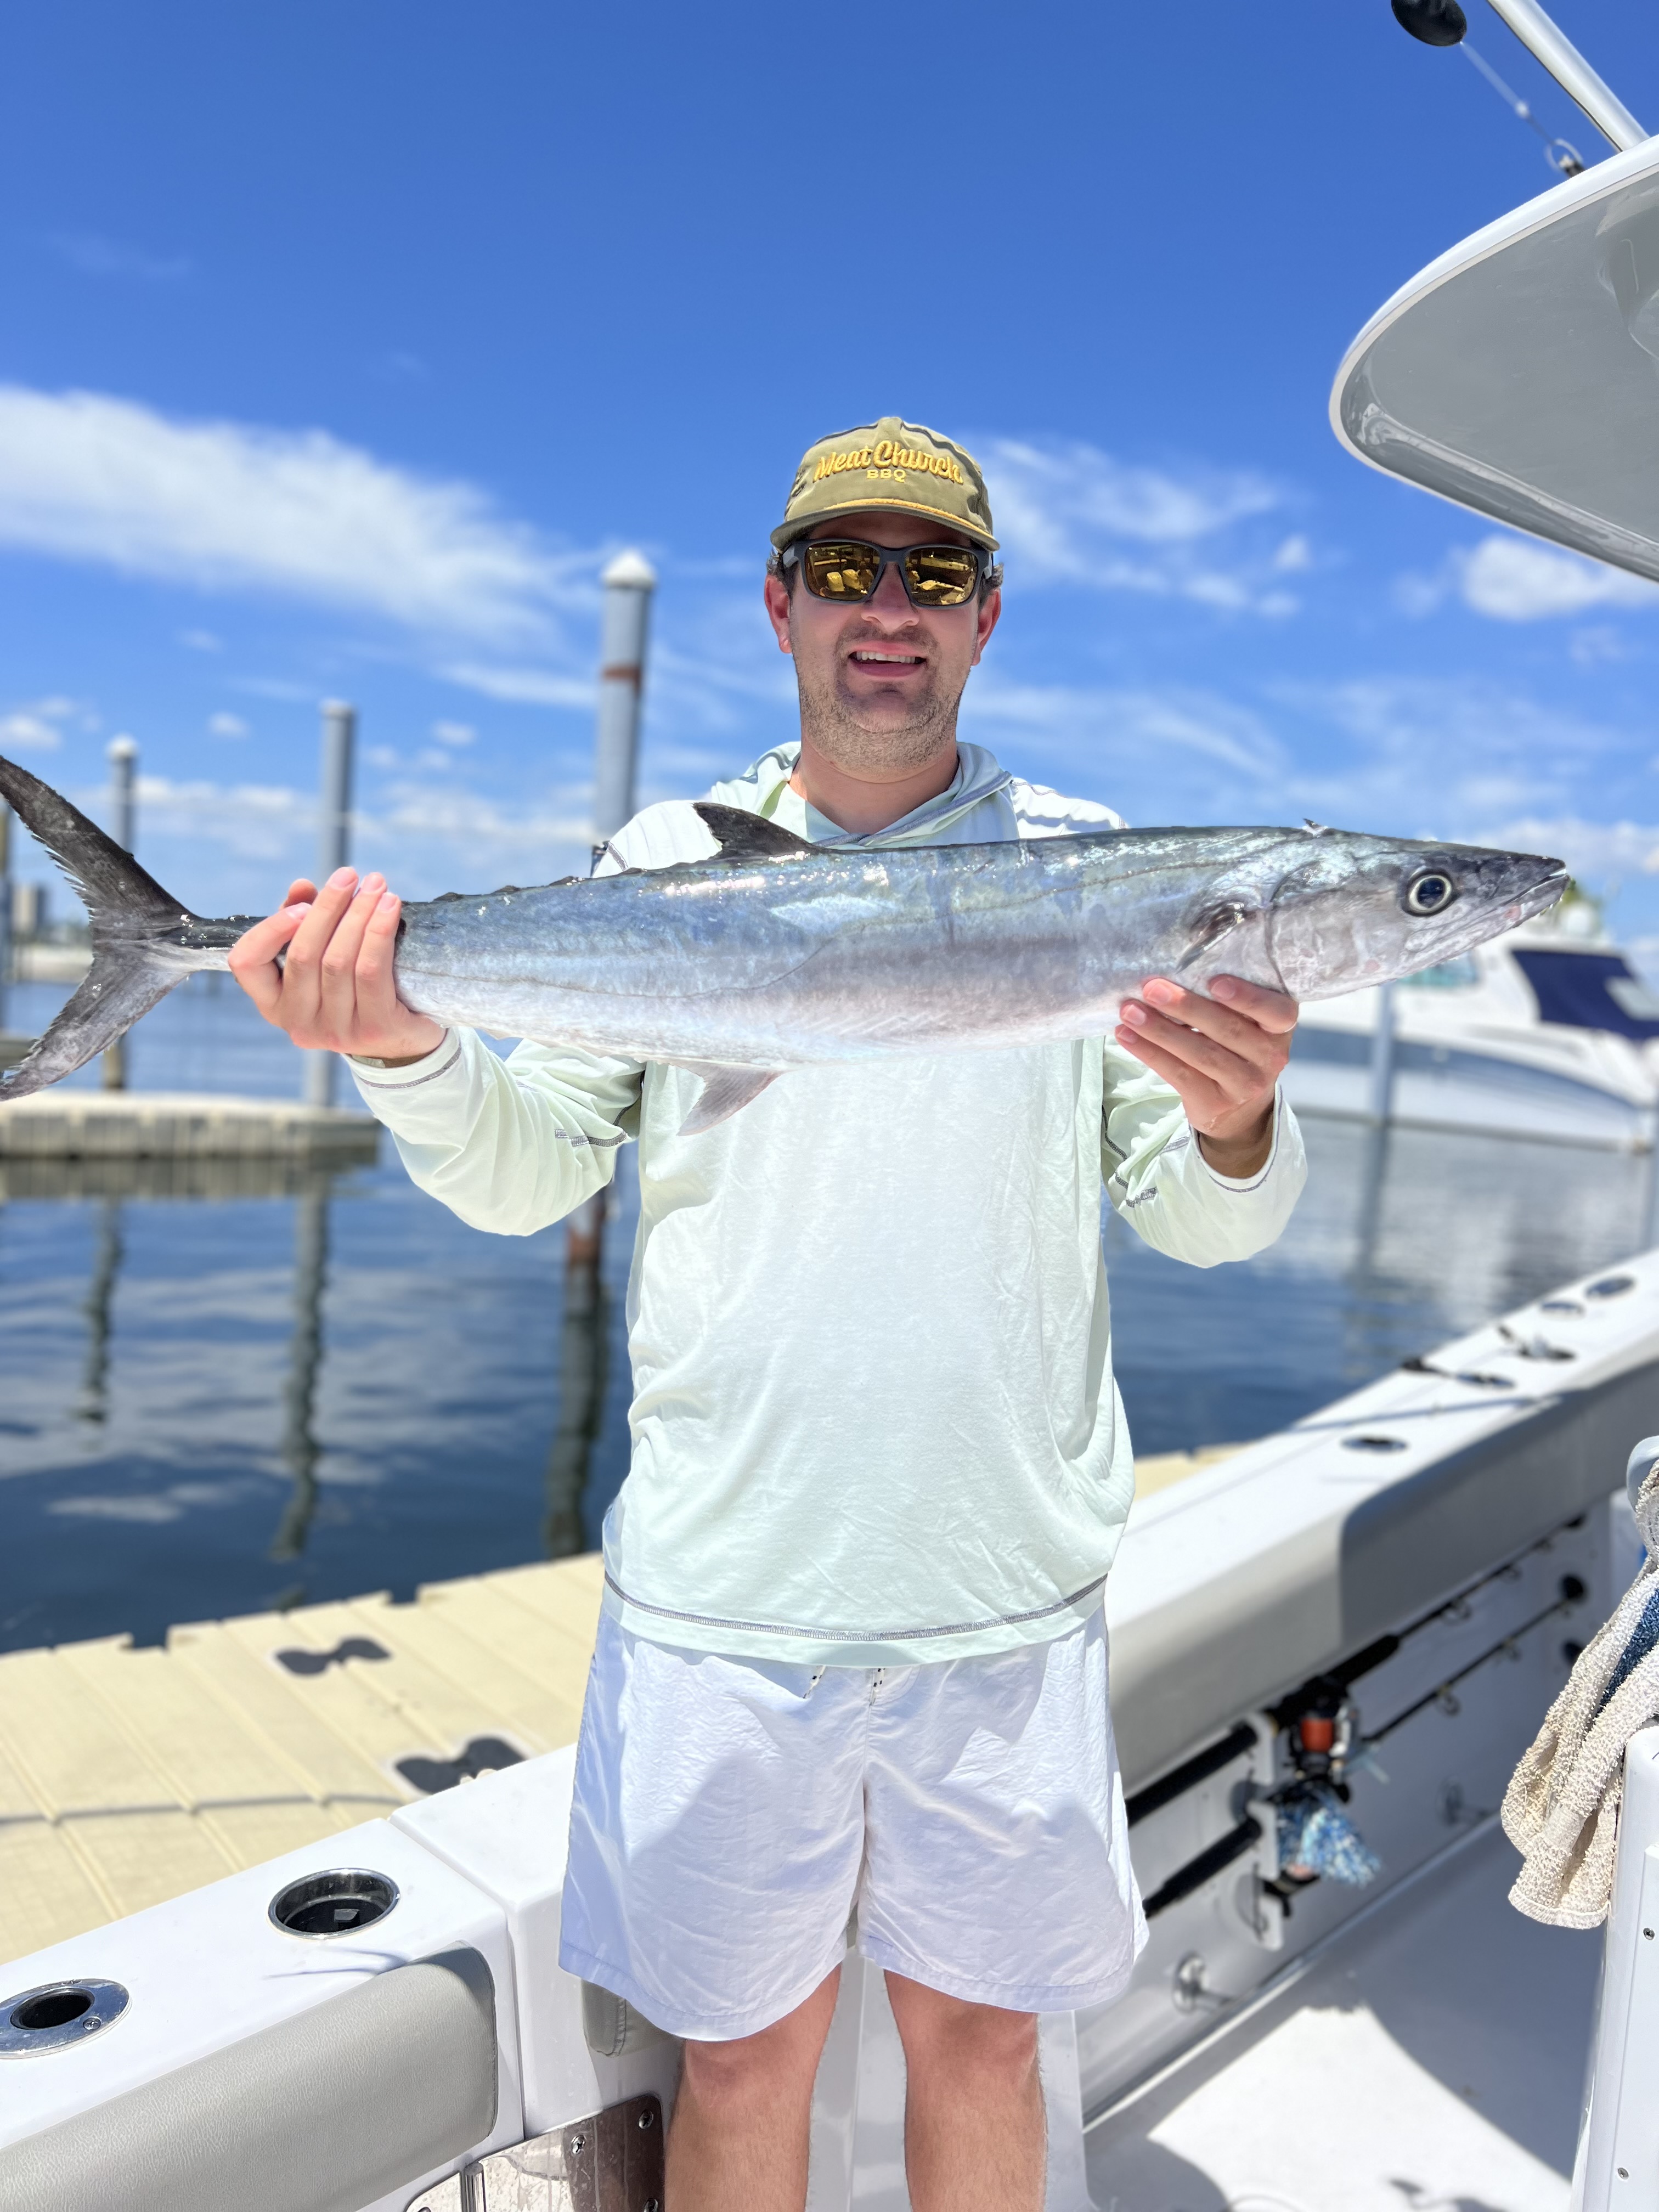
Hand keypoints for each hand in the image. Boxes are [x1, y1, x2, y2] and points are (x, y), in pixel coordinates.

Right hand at [227, 865, 445, 1061]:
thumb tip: (301, 886)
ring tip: (377, 886)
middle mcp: (298, 1022)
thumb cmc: (354, 987)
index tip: (302, 903)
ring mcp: (335, 1031)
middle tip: (349, 875)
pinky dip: (379, 932)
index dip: (270, 928)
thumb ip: (303, 922)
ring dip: (359, 914)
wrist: (404, 1038)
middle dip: (328, 907)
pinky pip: (371, 971)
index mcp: (274, 1003)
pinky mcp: (374, 1030)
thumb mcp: (322, 956)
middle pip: (305, 954)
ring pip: (339, 961)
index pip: (247, 963)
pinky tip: (390, 908)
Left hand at [1116, 974, 1297, 1177]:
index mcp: (1280, 1027)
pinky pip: (1178, 1074)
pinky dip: (1149, 1052)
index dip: (1247, 997)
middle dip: (1185, 1006)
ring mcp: (1244, 1084)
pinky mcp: (1216, 1103)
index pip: (1275, 1011)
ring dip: (1159, 1029)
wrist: (1239, 1109)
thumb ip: (1227, 1000)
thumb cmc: (1236, 1047)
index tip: (1214, 982)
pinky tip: (1126, 1035)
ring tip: (1129, 1011)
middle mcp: (1270, 1057)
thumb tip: (1173, 969)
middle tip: (1152, 988)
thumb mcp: (1247, 1022)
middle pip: (1226, 1029)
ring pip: (1199, 1052)